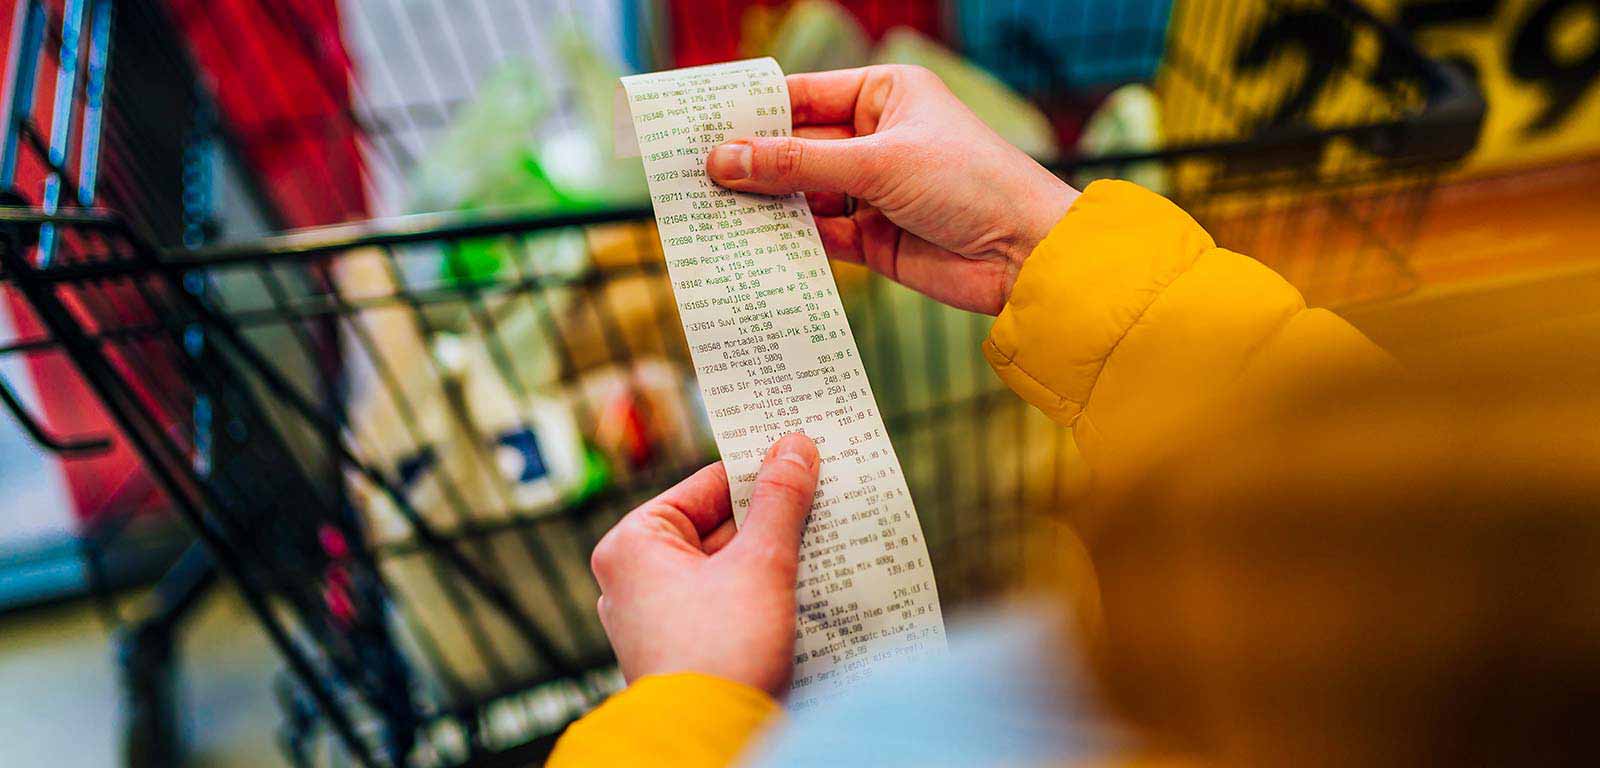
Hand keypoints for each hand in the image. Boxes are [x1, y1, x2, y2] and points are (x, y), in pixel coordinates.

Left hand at [590, 433, 819, 696]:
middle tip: (825, 501)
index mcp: (633, 544)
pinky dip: (762, 595)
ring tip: (825, 545)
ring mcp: (655, 618)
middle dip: (773, 521)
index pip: (707, 485)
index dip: (760, 472)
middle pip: (718, 527)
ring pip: (725, 567)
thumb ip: (781, 501)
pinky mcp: (682, 650)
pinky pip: (726, 604)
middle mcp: (633, 578)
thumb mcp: (761, 563)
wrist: (710, 743)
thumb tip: (795, 446)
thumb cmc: (720, 653)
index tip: (804, 459)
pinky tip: (807, 590)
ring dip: (773, 559)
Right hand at [707, 65, 1078, 314]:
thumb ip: (797, 165)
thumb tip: (724, 160)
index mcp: (884, 96)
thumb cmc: (971, 183)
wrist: (1027, 256)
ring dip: (764, 204)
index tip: (697, 126)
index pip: (801, 97)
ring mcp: (873, 190)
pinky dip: (789, 240)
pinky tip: (751, 244)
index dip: (750, 113)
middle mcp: (876, 139)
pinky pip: (818, 235)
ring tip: (709, 213)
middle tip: (690, 176)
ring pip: (801, 194)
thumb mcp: (877, 164)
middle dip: (750, 163)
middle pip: (795, 148)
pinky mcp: (874, 240)